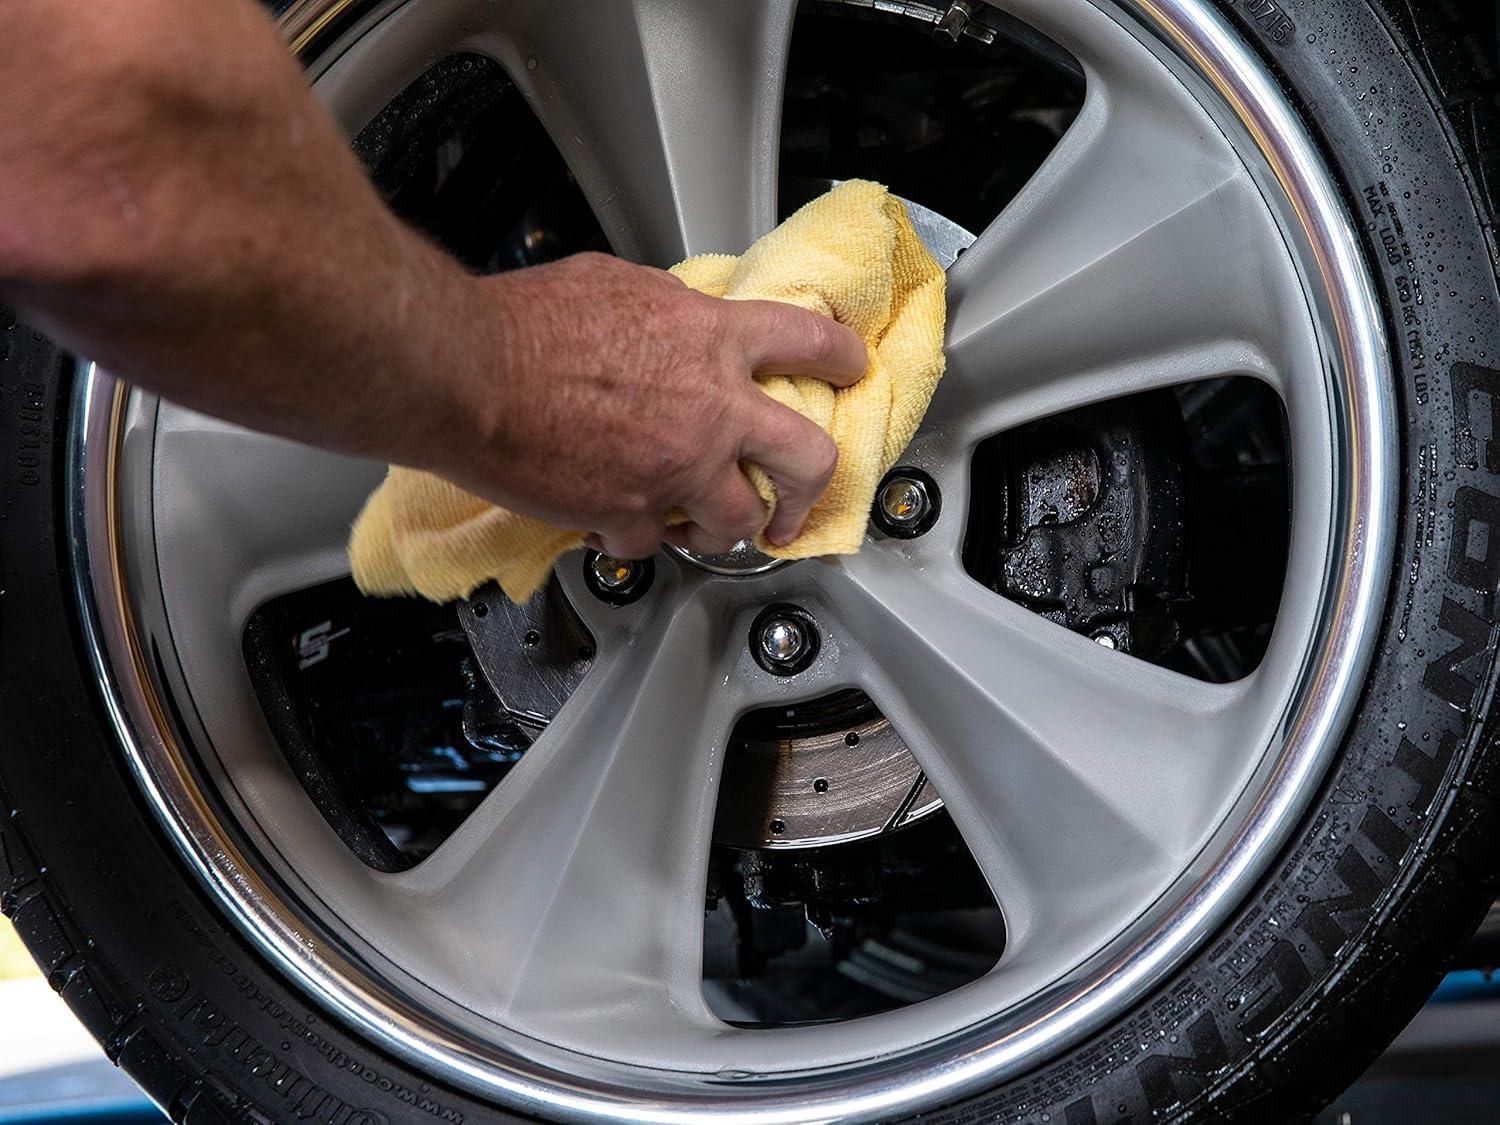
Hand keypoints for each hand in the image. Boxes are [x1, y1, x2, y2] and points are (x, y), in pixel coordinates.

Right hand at [462, 252, 866, 558]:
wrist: (469, 373)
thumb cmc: (525, 323)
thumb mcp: (617, 286)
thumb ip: (669, 311)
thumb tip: (681, 321)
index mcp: (711, 340)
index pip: (809, 342)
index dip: (842, 358)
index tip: (851, 370)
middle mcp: (711, 410)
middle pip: (809, 460)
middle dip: (814, 488)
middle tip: (800, 501)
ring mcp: (677, 470)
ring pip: (737, 523)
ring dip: (725, 528)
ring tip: (710, 528)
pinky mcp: (632, 515)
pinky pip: (651, 544)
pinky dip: (633, 538)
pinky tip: (613, 523)